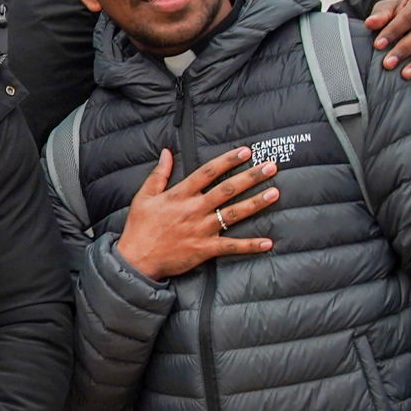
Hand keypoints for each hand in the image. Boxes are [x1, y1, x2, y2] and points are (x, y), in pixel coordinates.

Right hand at [113, 148, 277, 282]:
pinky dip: (249, 246)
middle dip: (250, 177)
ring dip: (255, 203)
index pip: (208, 173)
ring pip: (233, 214)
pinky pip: (231, 246)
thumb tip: (166, 152)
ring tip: (274, 193)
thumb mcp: (144, 196)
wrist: (135, 260)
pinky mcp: (204, 249)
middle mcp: (194, 210)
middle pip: (226, 190)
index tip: (246, 151)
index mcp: (180, 195)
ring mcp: (201, 230)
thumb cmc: (139, 228)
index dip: (228, 160)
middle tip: (271, 167)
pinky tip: (267, 242)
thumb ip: (158, 174)